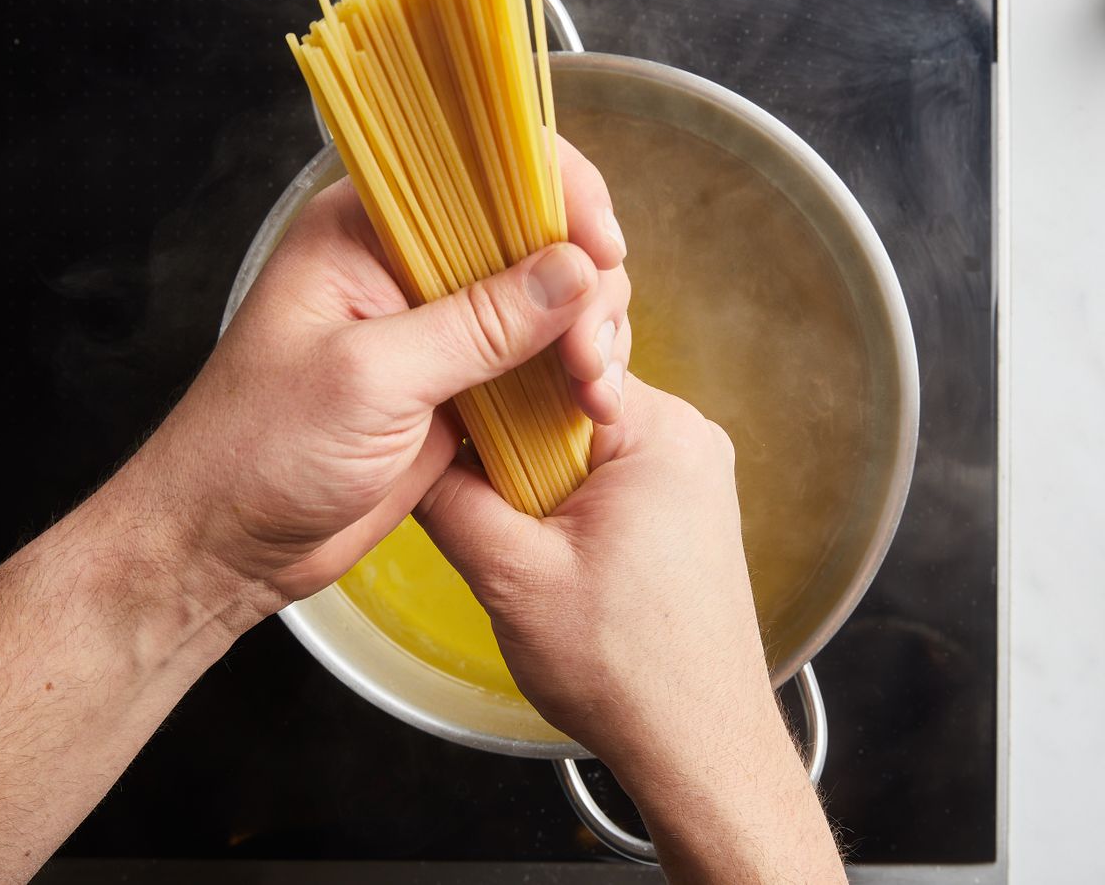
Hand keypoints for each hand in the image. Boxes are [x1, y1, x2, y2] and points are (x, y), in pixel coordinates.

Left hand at [129, 138, 631, 604]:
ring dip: (588, 335)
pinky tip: (591, 406)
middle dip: (583, 285)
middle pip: (532, 233)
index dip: (557, 192)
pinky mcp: (460, 384)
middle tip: (589, 356)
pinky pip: (537, 362)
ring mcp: (440, 326)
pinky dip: (572, 377)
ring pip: (547, 300)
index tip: (601, 251)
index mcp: (368, 228)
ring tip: (593, 391)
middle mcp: (409, 264)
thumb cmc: (260, 450)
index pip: (483, 166)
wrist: (231, 542)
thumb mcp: (369, 379)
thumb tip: (576, 272)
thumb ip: (477, 325)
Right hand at [416, 375, 757, 762]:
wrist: (697, 744)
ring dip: (534, 476)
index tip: (441, 404)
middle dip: (509, 441)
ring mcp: (690, 476)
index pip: (552, 360)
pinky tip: (547, 544)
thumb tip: (407, 450)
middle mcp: (686, 439)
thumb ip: (450, 499)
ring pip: (580, 442)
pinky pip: (607, 476)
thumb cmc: (631, 670)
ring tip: (512, 529)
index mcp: (658, 430)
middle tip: (471, 484)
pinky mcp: (682, 512)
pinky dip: (565, 499)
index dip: (487, 382)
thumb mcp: (513, 576)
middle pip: (564, 399)